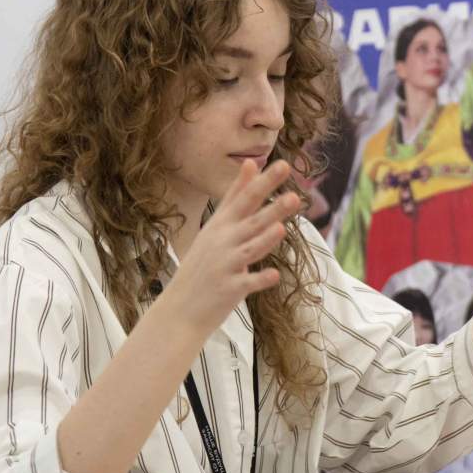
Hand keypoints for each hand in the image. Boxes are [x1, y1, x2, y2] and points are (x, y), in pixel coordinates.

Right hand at [162, 159, 301, 336]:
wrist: (180, 309)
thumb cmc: (203, 264)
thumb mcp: (216, 226)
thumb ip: (236, 196)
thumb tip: (252, 163)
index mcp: (220, 226)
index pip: (243, 198)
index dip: (262, 182)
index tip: (282, 164)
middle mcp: (222, 242)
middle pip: (250, 219)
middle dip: (270, 204)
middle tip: (293, 192)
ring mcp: (224, 266)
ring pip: (250, 249)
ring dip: (266, 239)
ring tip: (282, 228)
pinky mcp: (229, 290)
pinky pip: (247, 283)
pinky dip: (260, 279)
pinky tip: (275, 275)